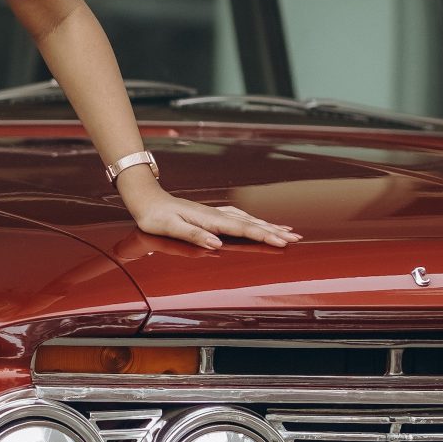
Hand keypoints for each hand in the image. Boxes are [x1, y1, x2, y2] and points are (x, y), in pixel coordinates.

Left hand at [124, 185, 299, 248]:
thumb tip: (216, 243)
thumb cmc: (155, 216)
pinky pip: (240, 217)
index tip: (282, 242)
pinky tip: (260, 222)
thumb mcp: (169, 227)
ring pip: (248, 219)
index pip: (242, 229)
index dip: (263, 236)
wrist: (146, 198)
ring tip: (288, 231)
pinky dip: (255, 221)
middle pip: (251, 223)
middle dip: (274, 231)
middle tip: (297, 238)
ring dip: (268, 225)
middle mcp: (216, 214)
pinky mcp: (212, 214)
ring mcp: (215, 213)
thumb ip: (193, 235)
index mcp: (209, 219)